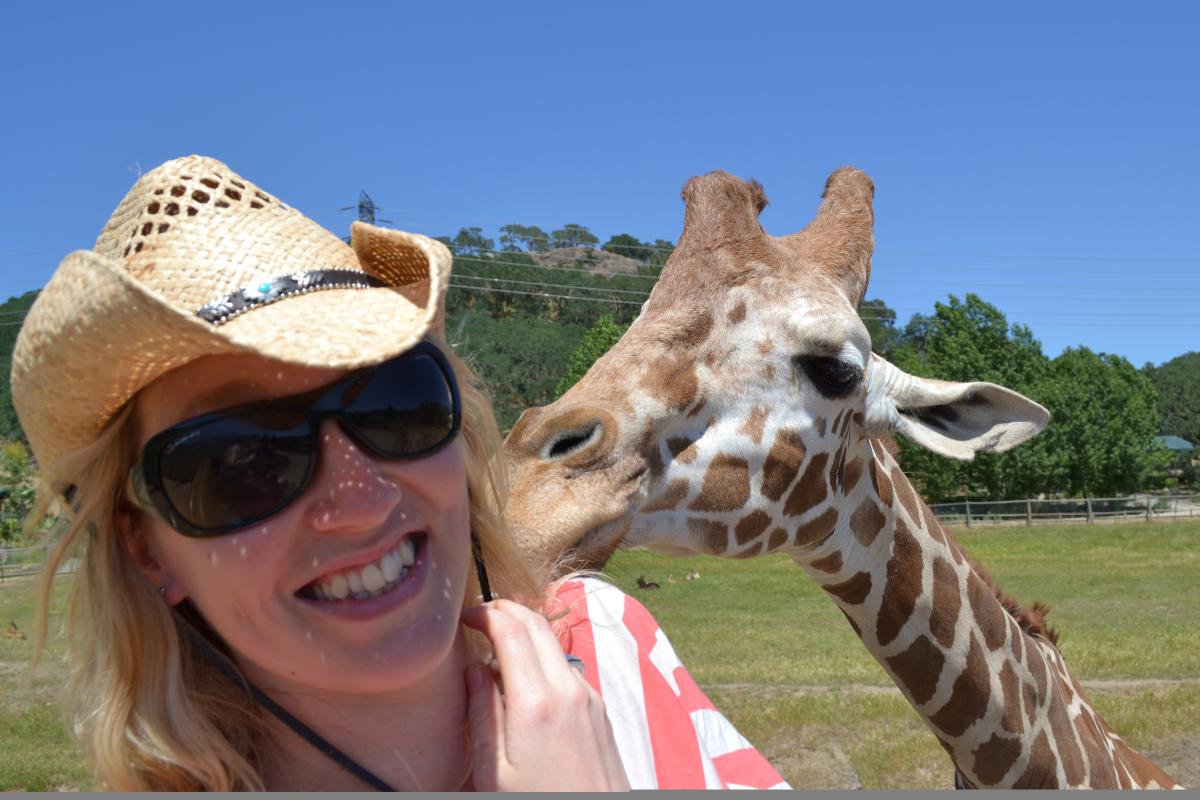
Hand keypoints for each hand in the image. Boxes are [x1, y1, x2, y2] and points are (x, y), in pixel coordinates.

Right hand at [460, 599, 630, 790]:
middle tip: (478, 616)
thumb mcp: (492, 771)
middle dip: (506, 610)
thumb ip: (481, 714)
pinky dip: (543, 658)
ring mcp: (589, 696)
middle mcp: (568, 688)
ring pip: (554, 644)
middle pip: (537, 624)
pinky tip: (524, 681)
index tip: (463, 616)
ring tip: (496, 648)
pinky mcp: (599, 709)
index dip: (484, 613)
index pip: (511, 629)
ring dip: (526, 633)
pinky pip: (567, 668)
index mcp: (536, 702)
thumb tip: (474, 669)